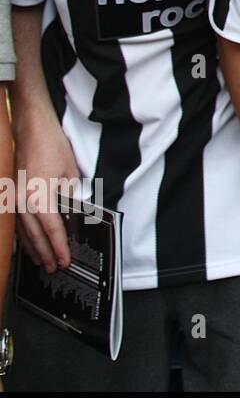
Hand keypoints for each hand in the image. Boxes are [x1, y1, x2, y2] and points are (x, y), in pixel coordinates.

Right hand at [14, 116, 79, 273]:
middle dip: (45, 253)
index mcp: (38, 198)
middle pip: (34, 235)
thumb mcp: (71, 175)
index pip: (52, 230)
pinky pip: (16, 221)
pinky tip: (28, 243)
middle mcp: (22, 202)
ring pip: (22, 231)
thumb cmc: (53, 148)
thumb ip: (70, 199)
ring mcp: (13, 199)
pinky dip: (23, 235)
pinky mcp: (11, 194)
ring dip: (32, 248)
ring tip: (41, 262)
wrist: (32, 129)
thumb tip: (72, 218)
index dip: (59, 248)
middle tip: (54, 268)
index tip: (65, 261)